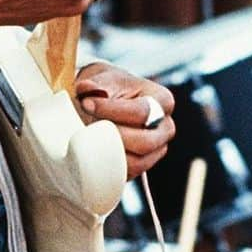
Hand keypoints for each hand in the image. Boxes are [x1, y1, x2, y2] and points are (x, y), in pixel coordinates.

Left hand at [76, 63, 174, 180]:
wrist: (107, 99)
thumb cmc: (110, 87)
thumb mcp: (103, 77)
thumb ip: (94, 82)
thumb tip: (86, 88)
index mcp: (162, 101)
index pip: (141, 112)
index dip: (111, 109)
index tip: (86, 103)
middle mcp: (165, 127)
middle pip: (143, 142)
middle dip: (111, 136)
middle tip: (86, 125)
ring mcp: (157, 149)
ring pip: (137, 163)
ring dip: (109, 153)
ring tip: (89, 138)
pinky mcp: (142, 165)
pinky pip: (128, 174)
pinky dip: (109, 166)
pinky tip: (93, 151)